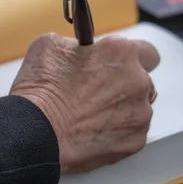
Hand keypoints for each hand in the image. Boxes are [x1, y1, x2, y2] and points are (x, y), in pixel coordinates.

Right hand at [10, 33, 159, 173]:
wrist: (36, 132)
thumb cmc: (41, 90)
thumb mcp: (50, 44)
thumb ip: (76, 42)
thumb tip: (79, 48)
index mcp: (120, 52)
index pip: (146, 50)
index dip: (130, 57)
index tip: (118, 63)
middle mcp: (137, 81)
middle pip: (142, 81)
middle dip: (123, 85)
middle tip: (96, 91)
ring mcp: (139, 113)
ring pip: (138, 108)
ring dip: (121, 109)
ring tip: (90, 114)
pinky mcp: (135, 141)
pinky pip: (131, 133)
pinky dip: (116, 132)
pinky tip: (92, 130)